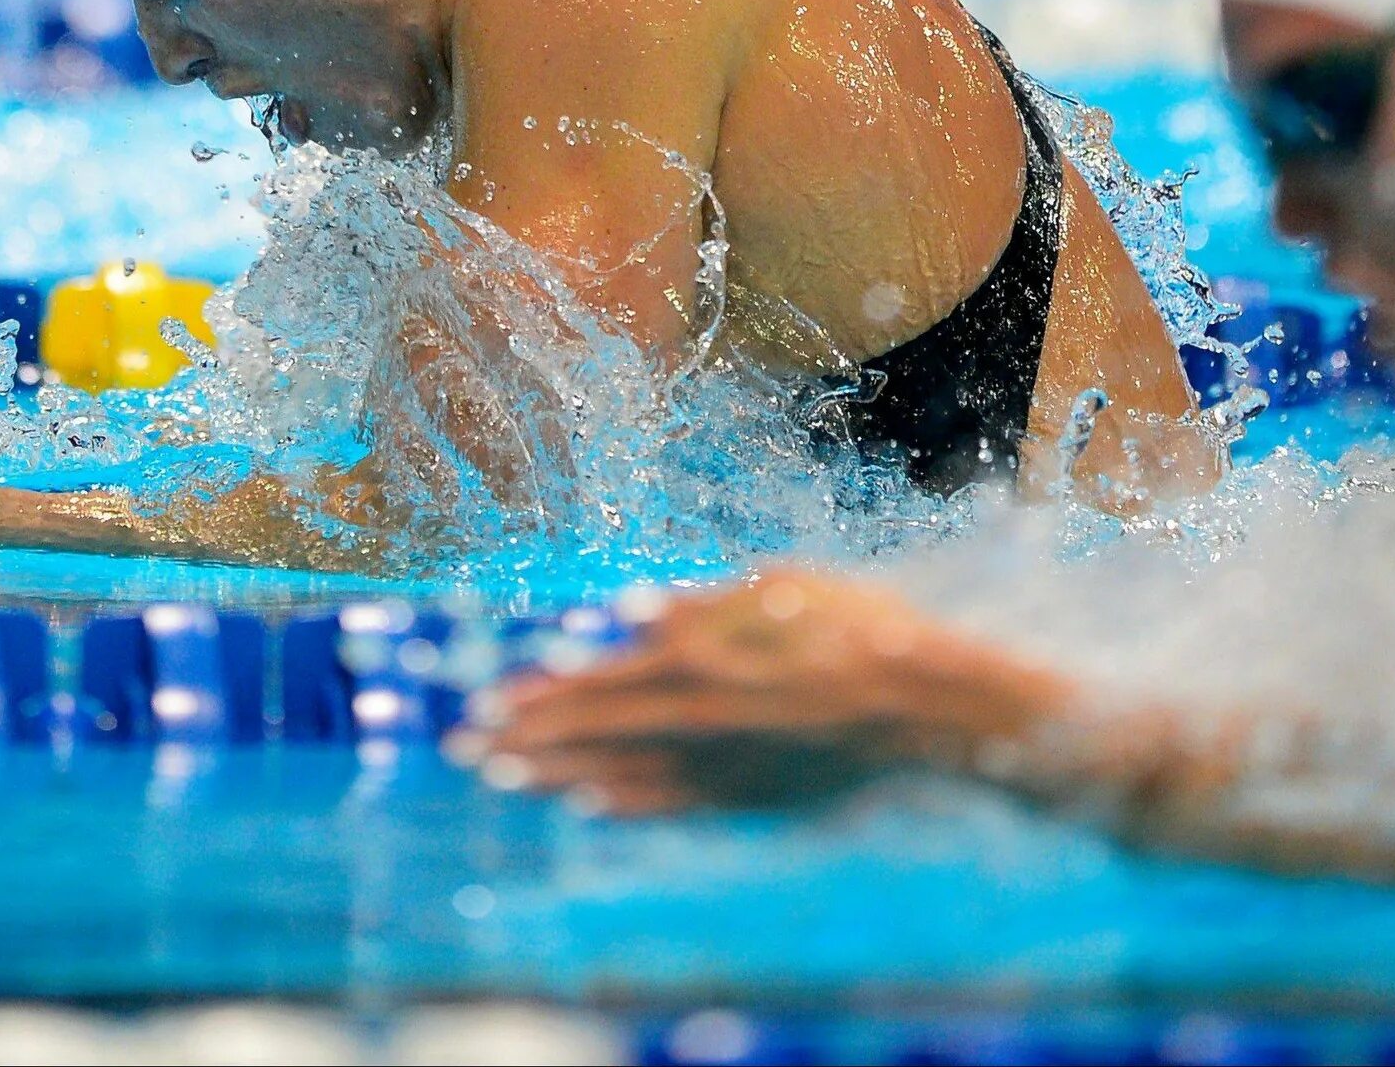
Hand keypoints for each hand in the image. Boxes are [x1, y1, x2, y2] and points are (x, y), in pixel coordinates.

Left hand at [474, 572, 1075, 815]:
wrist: (929, 705)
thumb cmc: (860, 626)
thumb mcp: (782, 589)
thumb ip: (702, 605)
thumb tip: (626, 610)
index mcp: (710, 663)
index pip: (607, 679)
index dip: (546, 690)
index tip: (491, 695)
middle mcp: (707, 722)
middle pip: (600, 733)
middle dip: (529, 737)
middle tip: (466, 744)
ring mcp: (729, 765)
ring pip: (625, 774)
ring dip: (559, 774)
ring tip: (504, 775)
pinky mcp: (754, 793)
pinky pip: (676, 805)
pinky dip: (627, 805)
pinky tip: (589, 806)